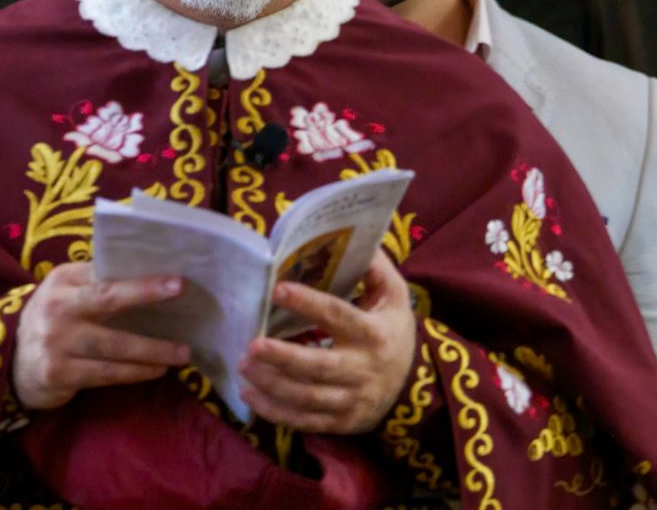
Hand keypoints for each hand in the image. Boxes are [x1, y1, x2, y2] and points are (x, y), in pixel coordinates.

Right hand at [12, 262, 191, 409]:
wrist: (10, 361)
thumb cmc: (53, 319)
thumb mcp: (64, 294)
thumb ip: (95, 283)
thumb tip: (148, 274)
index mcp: (61, 281)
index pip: (104, 274)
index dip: (140, 279)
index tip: (176, 281)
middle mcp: (56, 308)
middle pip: (107, 301)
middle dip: (146, 297)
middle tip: (181, 299)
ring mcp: (56, 343)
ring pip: (114, 346)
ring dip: (152, 350)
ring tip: (181, 353)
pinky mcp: (59, 373)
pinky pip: (106, 373)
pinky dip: (135, 372)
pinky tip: (155, 371)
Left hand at [237, 250, 415, 433]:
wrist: (414, 384)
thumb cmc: (392, 329)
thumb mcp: (393, 295)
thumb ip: (374, 266)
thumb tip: (354, 235)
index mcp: (373, 332)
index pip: (337, 316)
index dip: (307, 303)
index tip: (276, 289)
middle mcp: (363, 369)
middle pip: (319, 366)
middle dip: (283, 358)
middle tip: (251, 344)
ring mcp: (353, 400)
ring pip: (308, 397)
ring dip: (272, 384)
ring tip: (242, 366)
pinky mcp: (342, 422)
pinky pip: (305, 421)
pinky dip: (275, 412)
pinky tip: (249, 395)